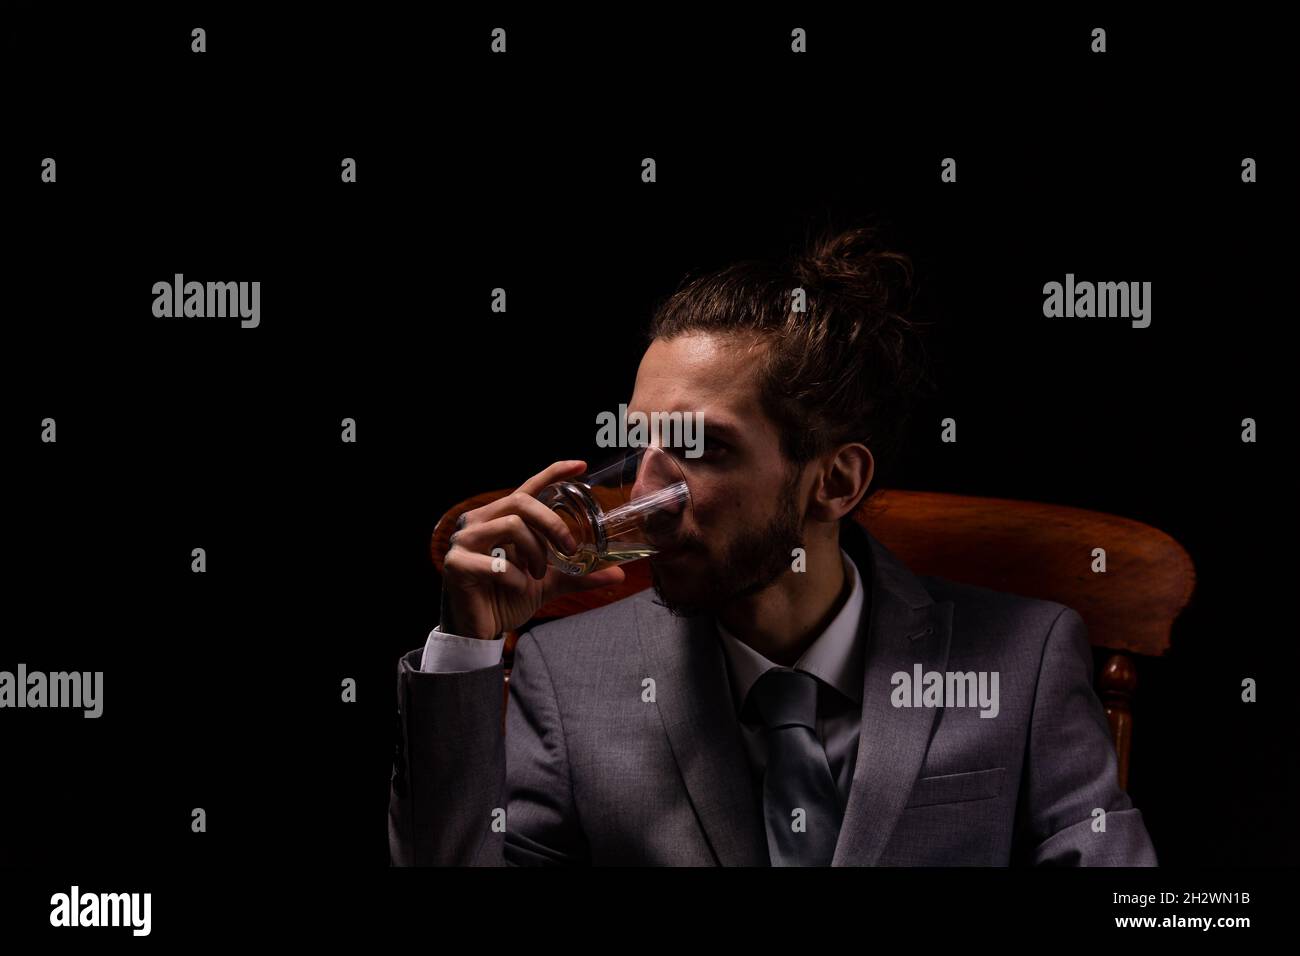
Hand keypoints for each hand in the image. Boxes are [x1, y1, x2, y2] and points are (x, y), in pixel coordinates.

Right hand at [439, 460, 626, 639]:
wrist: (479, 632)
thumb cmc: (507, 598)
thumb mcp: (549, 583)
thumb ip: (578, 574)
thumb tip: (618, 574)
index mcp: (499, 518)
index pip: (528, 488)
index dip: (554, 472)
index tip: (581, 466)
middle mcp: (479, 522)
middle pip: (521, 502)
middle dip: (552, 524)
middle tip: (570, 549)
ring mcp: (464, 541)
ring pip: (512, 525)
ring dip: (535, 552)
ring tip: (537, 574)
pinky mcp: (456, 564)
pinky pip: (499, 563)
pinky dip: (517, 578)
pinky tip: (517, 588)